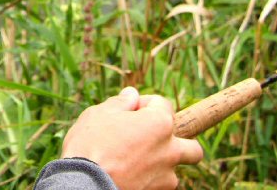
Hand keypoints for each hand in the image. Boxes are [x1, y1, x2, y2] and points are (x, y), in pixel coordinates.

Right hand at [60, 87, 202, 189]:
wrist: (84, 184)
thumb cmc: (90, 145)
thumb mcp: (100, 114)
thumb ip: (121, 102)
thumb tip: (131, 95)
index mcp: (159, 122)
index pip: (163, 104)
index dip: (143, 104)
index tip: (127, 112)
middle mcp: (170, 149)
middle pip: (192, 145)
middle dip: (179, 141)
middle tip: (154, 140)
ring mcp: (166, 175)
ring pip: (175, 168)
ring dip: (162, 163)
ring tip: (135, 161)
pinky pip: (160, 184)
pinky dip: (150, 179)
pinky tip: (130, 175)